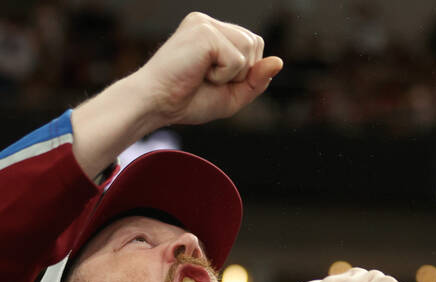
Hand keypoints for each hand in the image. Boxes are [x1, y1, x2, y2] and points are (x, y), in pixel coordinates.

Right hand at [133, 13, 282, 127]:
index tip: (213, 82)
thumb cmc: (186, 101)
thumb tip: (279, 62)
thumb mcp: (230, 96)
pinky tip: (199, 74)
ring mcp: (205, 24)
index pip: (253, 45)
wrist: (156, 105)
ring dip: (232, 74)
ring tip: (203, 76)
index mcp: (212, 33)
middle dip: (241, 72)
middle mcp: (208, 23)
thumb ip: (256, 81)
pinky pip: (237, 58)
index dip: (244, 72)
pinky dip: (223, 76)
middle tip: (208, 81)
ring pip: (249, 49)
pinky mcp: (204, 32)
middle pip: (256, 43)